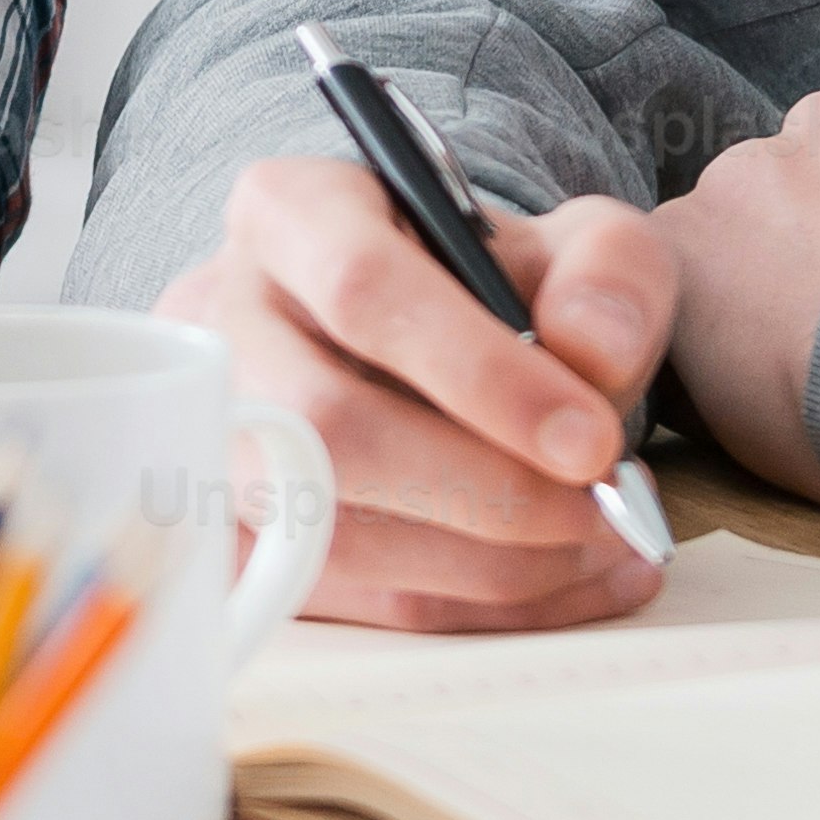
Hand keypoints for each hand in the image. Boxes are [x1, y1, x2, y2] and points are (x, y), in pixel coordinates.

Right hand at [159, 155, 677, 630]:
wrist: (431, 334)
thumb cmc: (491, 284)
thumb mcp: (573, 241)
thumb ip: (609, 273)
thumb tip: (591, 352)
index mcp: (290, 214)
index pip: (360, 287)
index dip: (478, 373)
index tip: (591, 441)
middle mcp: (222, 320)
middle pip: (328, 426)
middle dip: (483, 490)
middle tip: (601, 510)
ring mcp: (210, 439)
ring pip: (329, 535)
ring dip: (487, 563)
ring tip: (602, 543)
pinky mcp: (230, 537)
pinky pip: (349, 599)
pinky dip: (471, 606)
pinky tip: (566, 581)